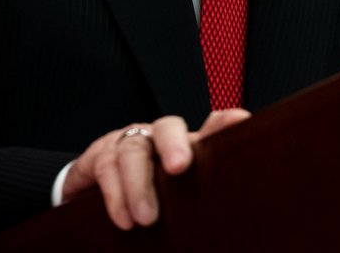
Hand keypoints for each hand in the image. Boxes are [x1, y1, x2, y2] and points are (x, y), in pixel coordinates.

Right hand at [61, 109, 250, 228]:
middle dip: (173, 144)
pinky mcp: (98, 156)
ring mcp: (126, 144)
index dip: (221, 123)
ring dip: (138, 185)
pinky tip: (123, 218)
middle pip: (167, 128)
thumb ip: (207, 186)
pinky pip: (105, 167)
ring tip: (145, 219)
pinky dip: (114, 195)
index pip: (208, 127)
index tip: (238, 120)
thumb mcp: (182, 195)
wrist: (99, 194)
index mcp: (186, 146)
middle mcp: (157, 138)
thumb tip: (241, 194)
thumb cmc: (153, 197)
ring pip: (133, 149)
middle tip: (179, 167)